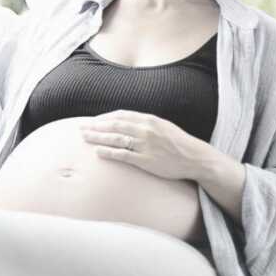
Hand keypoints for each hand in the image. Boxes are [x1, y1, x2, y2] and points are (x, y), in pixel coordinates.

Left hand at [78, 110, 204, 181]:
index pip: (121, 115)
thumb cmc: (178, 142)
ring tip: (84, 138)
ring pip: (116, 139)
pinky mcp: (146, 160)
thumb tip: (126, 123)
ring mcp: (145, 145)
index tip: (92, 121)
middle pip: (114, 125)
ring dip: (98, 138)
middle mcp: (145, 130)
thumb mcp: (162, 126)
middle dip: (95, 126)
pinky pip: (124, 155)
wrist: (195, 158)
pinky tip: (97, 152)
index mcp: (149, 119)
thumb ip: (145, 123)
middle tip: (81, 128)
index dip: (104, 118)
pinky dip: (109, 152)